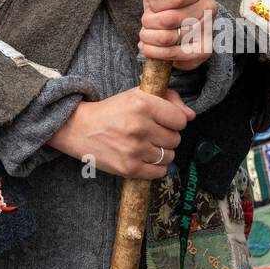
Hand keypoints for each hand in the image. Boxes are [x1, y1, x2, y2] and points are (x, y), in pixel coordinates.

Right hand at [49, 87, 194, 178]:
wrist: (78, 128)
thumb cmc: (111, 110)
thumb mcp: (137, 95)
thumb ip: (168, 99)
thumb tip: (191, 115)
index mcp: (143, 104)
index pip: (181, 120)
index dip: (174, 121)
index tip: (163, 121)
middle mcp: (140, 126)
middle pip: (175, 139)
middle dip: (166, 137)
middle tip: (150, 133)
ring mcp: (134, 149)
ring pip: (169, 156)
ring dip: (160, 152)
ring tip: (144, 145)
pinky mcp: (129, 168)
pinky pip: (159, 172)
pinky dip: (155, 167)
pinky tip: (143, 158)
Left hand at [138, 0, 216, 70]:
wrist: (178, 25)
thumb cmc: (166, 3)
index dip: (156, 3)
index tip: (151, 5)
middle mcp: (210, 9)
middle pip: (169, 19)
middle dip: (149, 21)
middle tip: (146, 21)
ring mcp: (208, 31)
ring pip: (168, 38)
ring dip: (149, 36)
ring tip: (146, 33)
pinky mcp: (203, 51)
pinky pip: (171, 54)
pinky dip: (153, 51)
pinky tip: (147, 46)